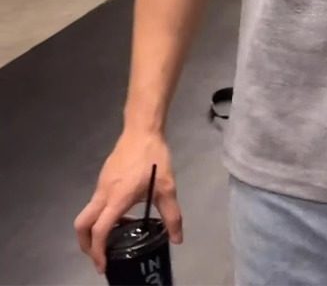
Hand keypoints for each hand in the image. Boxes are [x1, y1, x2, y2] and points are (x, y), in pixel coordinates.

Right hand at [74, 129, 182, 273]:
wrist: (142, 129)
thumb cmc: (153, 157)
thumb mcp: (167, 187)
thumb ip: (171, 215)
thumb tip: (177, 238)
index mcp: (116, 199)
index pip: (99, 231)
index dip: (98, 252)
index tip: (103, 265)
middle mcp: (103, 193)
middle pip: (82, 224)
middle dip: (86, 244)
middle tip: (100, 255)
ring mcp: (101, 184)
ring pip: (88, 212)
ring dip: (95, 228)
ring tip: (116, 236)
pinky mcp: (104, 176)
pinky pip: (96, 202)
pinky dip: (102, 214)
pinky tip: (122, 213)